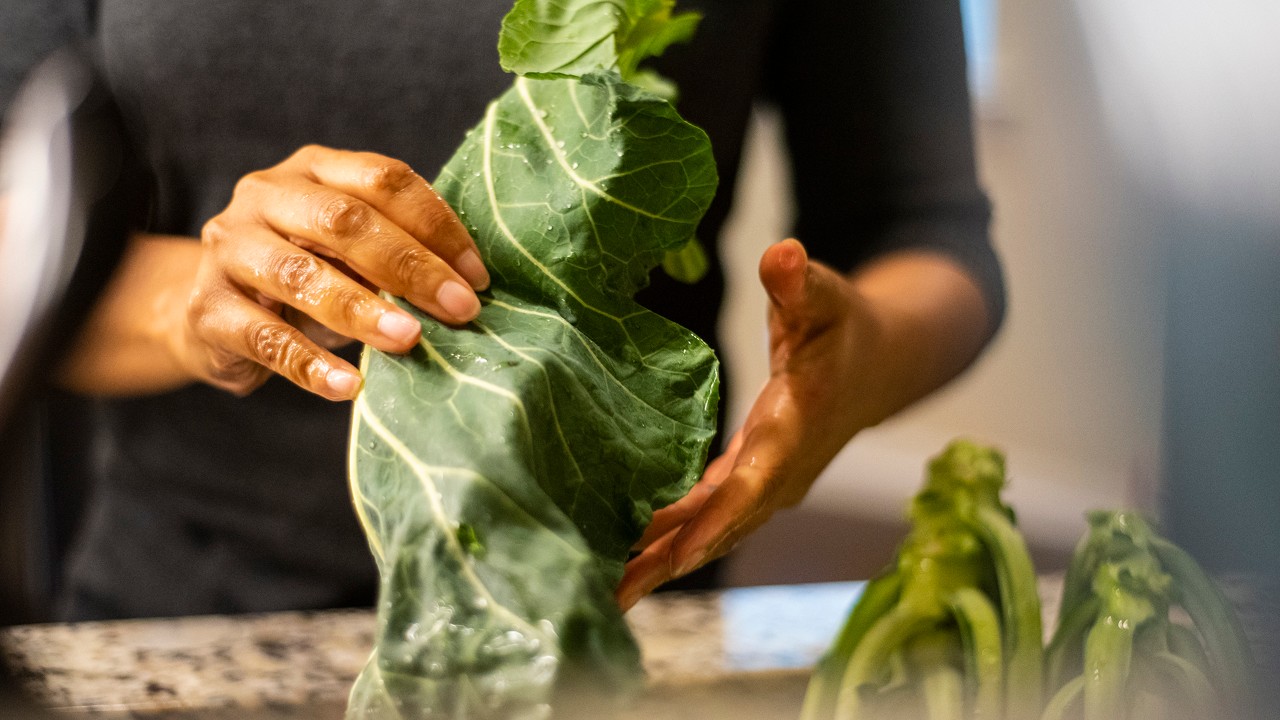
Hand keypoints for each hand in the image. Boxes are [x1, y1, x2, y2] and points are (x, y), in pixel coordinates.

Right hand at [178, 145, 488, 399]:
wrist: (212, 312)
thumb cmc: (308, 275)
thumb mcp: (352, 252)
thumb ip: (399, 251)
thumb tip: (471, 287)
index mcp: (314, 169)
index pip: (383, 179)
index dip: (437, 225)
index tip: (478, 277)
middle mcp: (265, 195)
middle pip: (343, 220)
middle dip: (410, 266)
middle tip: (460, 310)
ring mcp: (229, 248)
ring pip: (299, 274)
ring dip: (362, 309)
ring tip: (410, 339)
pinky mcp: (207, 307)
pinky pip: (264, 338)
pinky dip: (310, 365)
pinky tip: (348, 386)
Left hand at [617, 239, 883, 608]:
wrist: (880, 363)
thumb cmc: (845, 326)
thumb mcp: (827, 296)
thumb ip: (801, 282)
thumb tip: (781, 253)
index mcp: (793, 431)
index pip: (750, 485)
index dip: (710, 521)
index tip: (667, 554)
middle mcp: (780, 471)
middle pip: (720, 526)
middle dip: (668, 560)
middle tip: (610, 592)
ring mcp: (767, 482)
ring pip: (711, 530)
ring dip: (662, 560)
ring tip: (606, 589)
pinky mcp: (752, 480)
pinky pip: (707, 516)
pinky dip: (671, 537)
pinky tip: (628, 549)